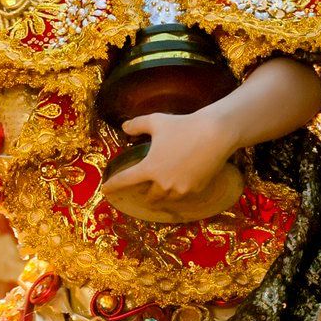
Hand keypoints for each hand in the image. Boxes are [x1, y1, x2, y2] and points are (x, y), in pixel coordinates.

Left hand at [104, 107, 238, 206]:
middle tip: (144, 186)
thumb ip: (137, 125)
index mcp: (149, 168)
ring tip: (161, 189)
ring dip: (161, 194)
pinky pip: (182, 196)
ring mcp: (180, 189)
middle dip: (144, 192)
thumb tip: (124, 127)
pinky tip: (179, 186)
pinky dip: (177, 193)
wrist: (215, 134)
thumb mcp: (156, 121)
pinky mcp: (195, 190)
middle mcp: (163, 183)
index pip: (125, 180)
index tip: (106, 190)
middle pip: (148, 196)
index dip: (113, 185)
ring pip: (165, 199)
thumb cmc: (183, 125)